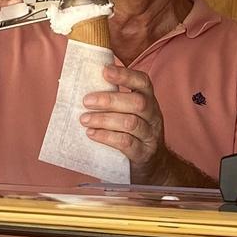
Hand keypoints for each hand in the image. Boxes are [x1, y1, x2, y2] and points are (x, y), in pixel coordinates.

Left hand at [80, 65, 167, 182]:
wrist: (152, 165)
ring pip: (130, 123)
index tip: (105, 71)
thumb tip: (82, 84)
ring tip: (84, 119)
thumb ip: (114, 100)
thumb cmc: (133, 134)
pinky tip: (92, 134)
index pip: (143, 82)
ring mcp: (150, 136)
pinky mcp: (143, 153)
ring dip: (104, 119)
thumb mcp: (130, 113)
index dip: (125, 75)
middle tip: (86, 101)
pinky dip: (107, 137)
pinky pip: (126, 143)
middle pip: (137, 103)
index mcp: (149, 101)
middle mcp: (153, 116)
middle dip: (110, 100)